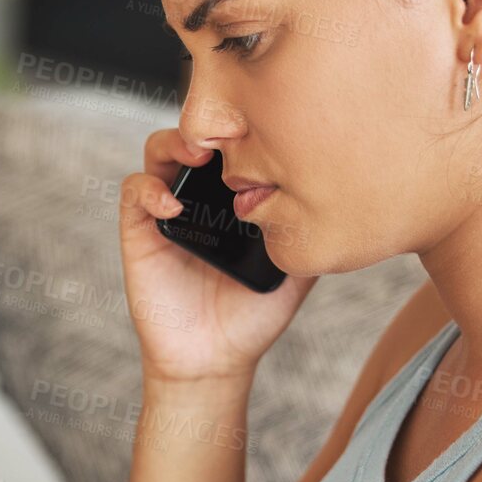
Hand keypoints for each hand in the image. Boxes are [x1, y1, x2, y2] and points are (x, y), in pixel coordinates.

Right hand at [118, 128, 318, 384]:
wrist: (215, 358)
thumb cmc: (253, 314)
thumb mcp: (295, 267)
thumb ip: (311, 231)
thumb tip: (347, 197)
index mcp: (234, 195)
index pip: (234, 141)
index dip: (246, 124)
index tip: (268, 125)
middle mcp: (200, 194)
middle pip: (197, 133)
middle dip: (210, 123)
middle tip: (231, 130)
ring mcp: (168, 208)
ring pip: (160, 150)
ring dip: (175, 142)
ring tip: (198, 154)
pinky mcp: (141, 230)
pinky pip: (135, 191)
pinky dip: (150, 189)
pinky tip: (174, 205)